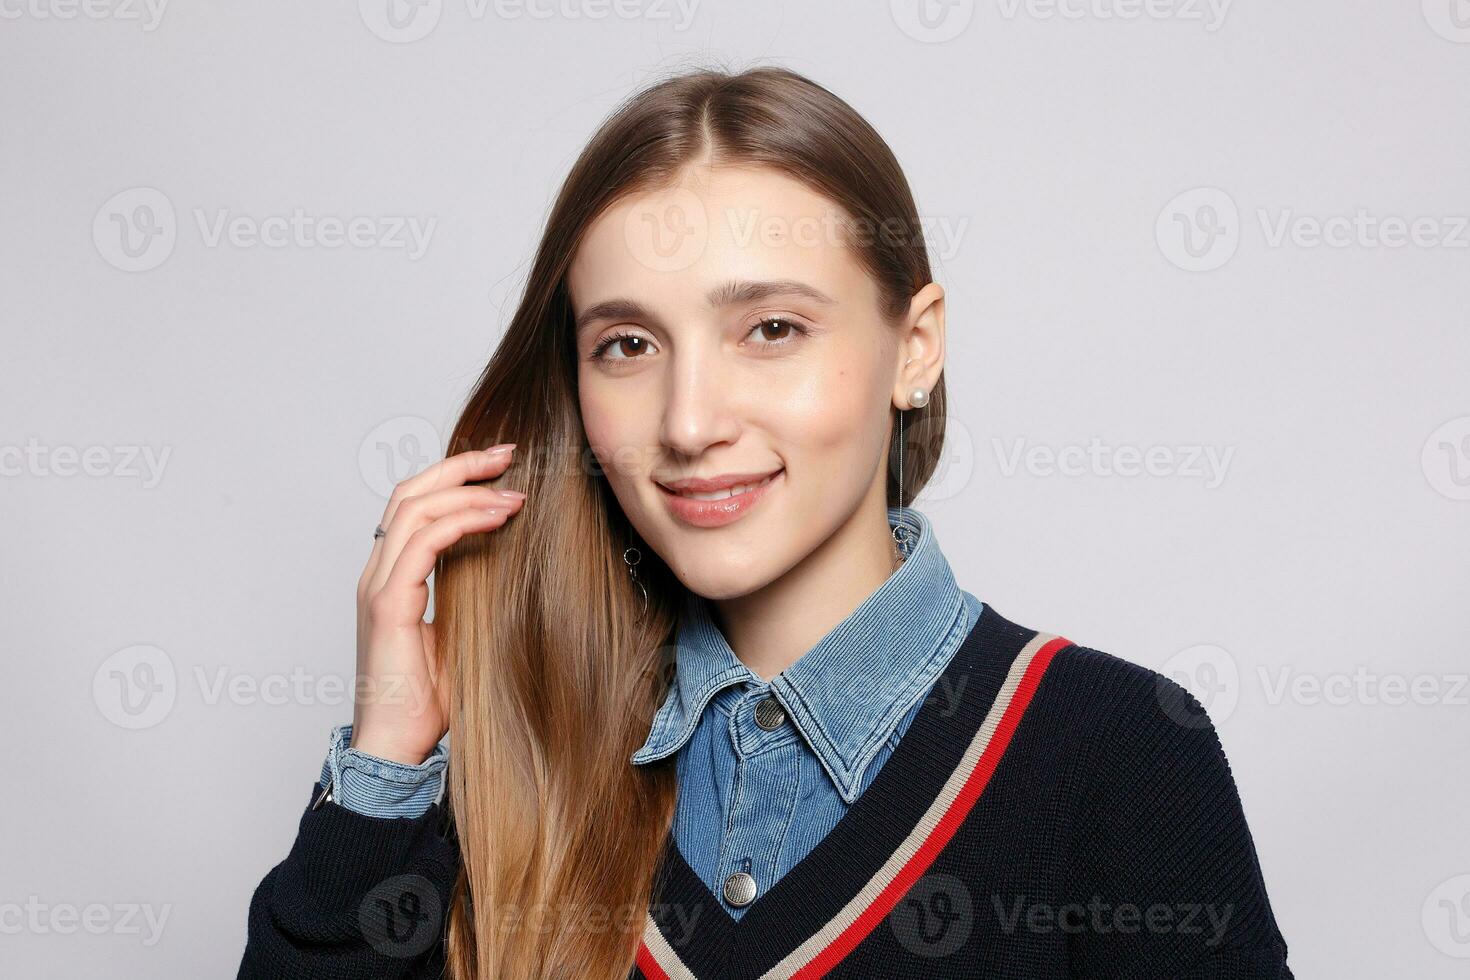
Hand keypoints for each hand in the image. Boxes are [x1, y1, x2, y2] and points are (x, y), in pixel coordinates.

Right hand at [351, 445, 524, 764]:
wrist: (396, 745)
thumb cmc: (426, 699)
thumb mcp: (459, 634)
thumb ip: (471, 595)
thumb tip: (514, 568)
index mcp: (390, 575)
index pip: (414, 503)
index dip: (454, 477)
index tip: (501, 467)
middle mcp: (377, 572)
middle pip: (410, 490)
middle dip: (461, 465)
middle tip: (509, 454)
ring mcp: (377, 586)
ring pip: (414, 507)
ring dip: (467, 490)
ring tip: (513, 490)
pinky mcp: (386, 605)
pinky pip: (423, 543)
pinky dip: (461, 521)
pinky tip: (497, 518)